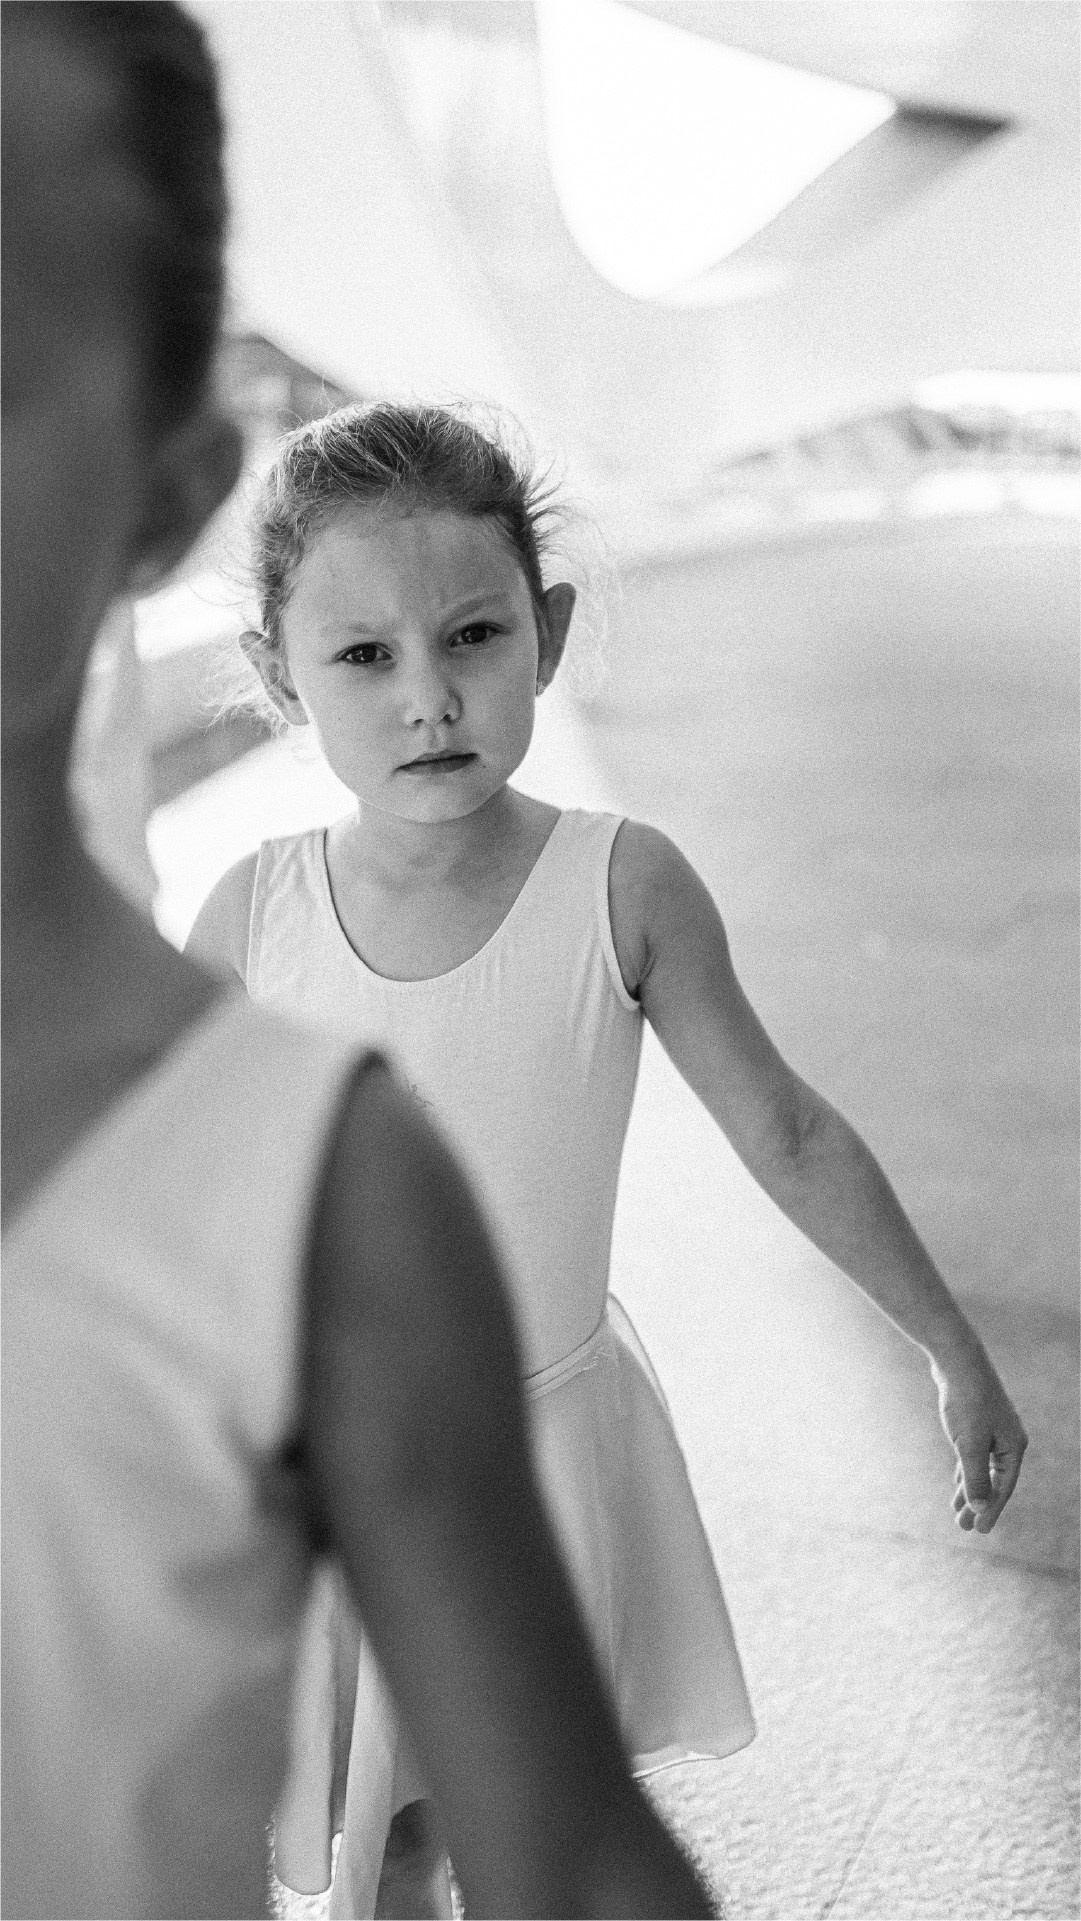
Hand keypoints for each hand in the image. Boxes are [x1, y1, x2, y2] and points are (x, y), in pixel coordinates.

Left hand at [933, 1349, 1027, 1532]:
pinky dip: (967, 1471)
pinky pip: (975, 1456)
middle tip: (964, 1528)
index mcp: (1013, 1447)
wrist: (957, 1360)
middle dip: (979, 1505)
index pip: (1002, 1488)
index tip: (979, 1531)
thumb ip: (975, 1477)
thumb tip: (980, 1507)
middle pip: (994, 1481)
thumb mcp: (968, 1444)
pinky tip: (958, 1483)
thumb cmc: (966, 1402)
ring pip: (982, 1469)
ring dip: (971, 1490)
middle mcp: (1008, 1440)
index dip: (990, 1511)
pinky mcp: (978, 1423)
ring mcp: (993, 1431)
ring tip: (958, 1512)